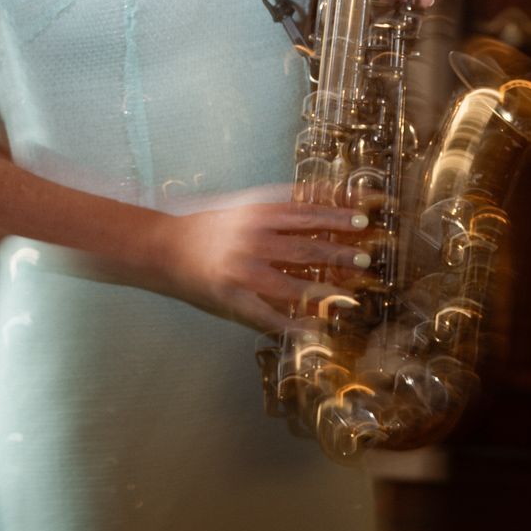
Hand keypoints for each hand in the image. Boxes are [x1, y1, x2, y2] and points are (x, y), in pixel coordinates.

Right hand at [156, 199, 372, 331]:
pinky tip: (315, 329)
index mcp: (256, 213)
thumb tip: (324, 201)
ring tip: (351, 297)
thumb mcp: (245, 205)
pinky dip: (294, 324)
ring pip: (292, 285)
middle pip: (305, 248)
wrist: (165, 247)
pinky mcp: (234, 299)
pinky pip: (269, 315)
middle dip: (339, 255)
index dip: (336, 216)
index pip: (305, 212)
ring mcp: (243, 271)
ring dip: (325, 291)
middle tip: (366, 260)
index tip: (363, 220)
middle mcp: (252, 239)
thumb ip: (281, 205)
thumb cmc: (210, 225)